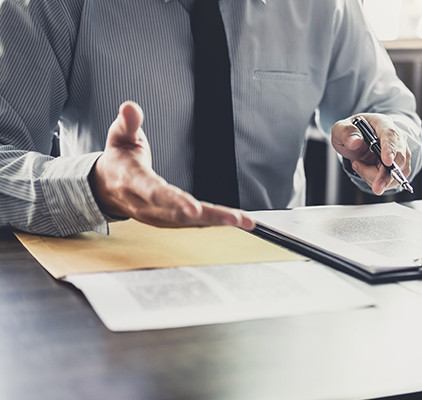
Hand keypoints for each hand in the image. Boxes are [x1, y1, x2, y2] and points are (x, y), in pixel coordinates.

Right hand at [90, 101, 254, 229]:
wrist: (106, 187)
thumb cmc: (119, 159)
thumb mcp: (119, 136)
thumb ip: (128, 123)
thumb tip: (130, 107)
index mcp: (134, 182)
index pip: (155, 193)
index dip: (175, 201)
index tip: (194, 209)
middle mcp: (146, 205)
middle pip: (180, 214)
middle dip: (210, 217)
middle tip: (236, 218)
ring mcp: (157, 216)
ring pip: (190, 223)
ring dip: (218, 221)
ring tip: (244, 221)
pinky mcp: (167, 221)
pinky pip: (193, 224)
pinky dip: (214, 222)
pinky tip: (235, 221)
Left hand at [331, 113, 410, 194]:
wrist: (357, 140)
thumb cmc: (351, 133)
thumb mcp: (341, 129)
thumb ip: (346, 133)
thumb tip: (355, 142)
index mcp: (382, 123)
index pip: (390, 135)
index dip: (390, 149)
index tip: (387, 162)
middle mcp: (396, 137)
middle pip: (398, 158)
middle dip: (386, 175)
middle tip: (376, 188)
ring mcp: (400, 152)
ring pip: (396, 172)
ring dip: (375, 177)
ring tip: (359, 165)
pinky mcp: (400, 166)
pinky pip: (392, 180)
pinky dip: (377, 180)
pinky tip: (366, 170)